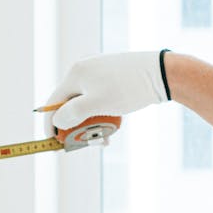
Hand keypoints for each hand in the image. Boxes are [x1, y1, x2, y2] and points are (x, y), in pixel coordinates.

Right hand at [42, 50, 170, 134]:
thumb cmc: (129, 88)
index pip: (54, 101)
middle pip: (71, 103)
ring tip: (104, 138)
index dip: (50, 123)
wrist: (162, 73)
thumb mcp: (98, 104)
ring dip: (92, 122)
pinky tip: (113, 125)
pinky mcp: (113, 77)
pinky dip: (102, 113)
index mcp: (76, 74)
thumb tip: (56, 121)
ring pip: (87, 103)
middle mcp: (84, 70)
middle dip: (76, 126)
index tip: (52, 141)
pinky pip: (100, 98)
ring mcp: (99, 72)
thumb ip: (73, 114)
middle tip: (84, 142)